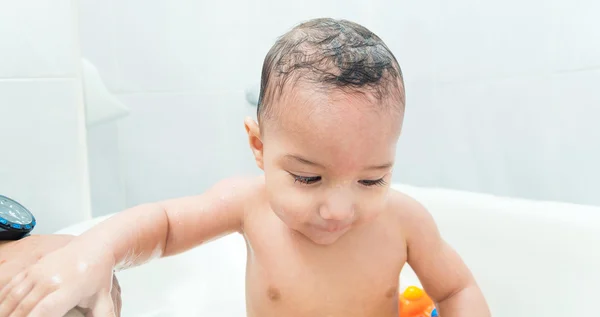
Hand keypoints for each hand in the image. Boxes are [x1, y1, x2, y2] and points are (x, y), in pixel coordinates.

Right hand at [0, 237, 119, 316]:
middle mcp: (51, 280)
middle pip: (25, 308)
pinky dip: (3, 300)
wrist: (95, 247)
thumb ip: (105, 316)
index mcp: (69, 289)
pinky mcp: (32, 269)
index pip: (44, 311)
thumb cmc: (98, 275)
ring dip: (7, 312)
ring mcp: (39, 273)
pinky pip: (11, 287)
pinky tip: (3, 310)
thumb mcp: (103, 300)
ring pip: (14, 298)